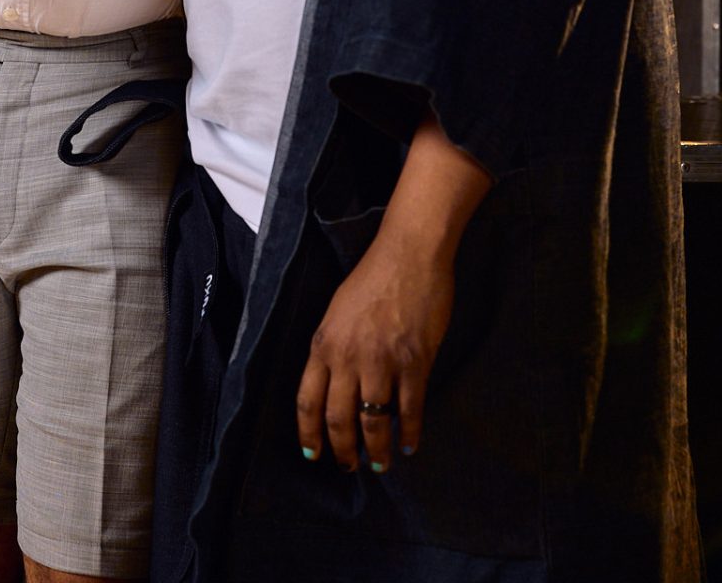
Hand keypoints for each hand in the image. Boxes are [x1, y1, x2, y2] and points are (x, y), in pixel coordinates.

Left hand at [296, 227, 454, 473]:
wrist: (408, 255)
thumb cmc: (372, 277)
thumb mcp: (338, 311)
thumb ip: (334, 348)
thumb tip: (338, 386)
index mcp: (324, 344)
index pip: (307, 401)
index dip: (309, 434)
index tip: (313, 454)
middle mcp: (348, 357)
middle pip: (339, 419)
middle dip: (343, 451)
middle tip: (349, 466)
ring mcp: (382, 362)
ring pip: (374, 423)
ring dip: (377, 451)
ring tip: (381, 464)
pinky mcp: (414, 362)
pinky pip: (409, 410)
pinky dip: (410, 433)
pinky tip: (409, 443)